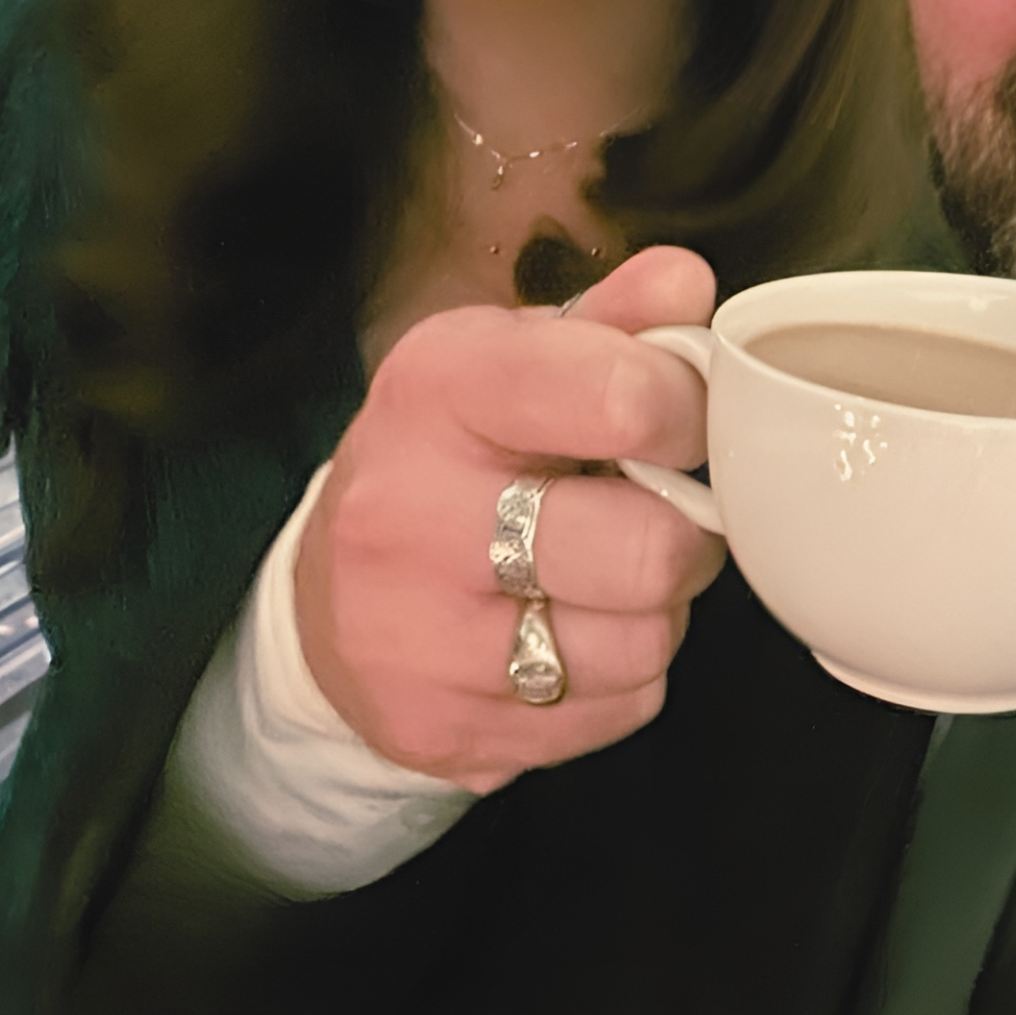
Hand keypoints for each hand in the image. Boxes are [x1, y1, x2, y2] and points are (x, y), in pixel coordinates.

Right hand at [293, 247, 724, 792]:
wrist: (327, 597)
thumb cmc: (450, 457)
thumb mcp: (514, 359)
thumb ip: (616, 317)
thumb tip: (686, 286)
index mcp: (438, 388)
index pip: (621, 398)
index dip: (688, 413)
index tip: (683, 421)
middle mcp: (409, 511)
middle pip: (647, 548)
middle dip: (686, 532)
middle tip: (663, 514)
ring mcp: (414, 635)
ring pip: (640, 644)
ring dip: (658, 613)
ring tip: (613, 576)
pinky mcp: (436, 729)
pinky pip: (615, 712)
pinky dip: (623, 679)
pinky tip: (575, 633)